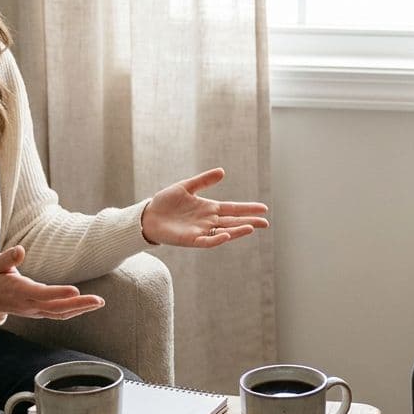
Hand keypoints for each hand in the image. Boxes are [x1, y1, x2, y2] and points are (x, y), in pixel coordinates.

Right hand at [0, 246, 104, 320]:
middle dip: (78, 304)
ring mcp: (34, 310)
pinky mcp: (38, 312)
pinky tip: (87, 306)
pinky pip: (58, 314)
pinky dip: (73, 311)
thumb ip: (7, 258)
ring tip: (99, 303)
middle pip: (56, 307)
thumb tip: (20, 250)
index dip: (58, 293)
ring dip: (80, 309)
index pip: (41, 294)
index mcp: (18, 291)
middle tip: (99, 301)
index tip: (75, 290)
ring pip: (59, 313)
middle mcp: (28, 304)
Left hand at [140, 167, 269, 246]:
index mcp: (209, 209)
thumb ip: (203, 180)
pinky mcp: (190, 240)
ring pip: (224, 232)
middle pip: (233, 222)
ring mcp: (201, 231)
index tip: (263, 208)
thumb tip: (222, 171)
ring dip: (237, 231)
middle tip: (266, 222)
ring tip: (252, 227)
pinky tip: (226, 235)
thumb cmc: (166, 202)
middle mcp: (208, 221)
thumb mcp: (186, 187)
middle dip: (250, 222)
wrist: (148, 215)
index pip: (233, 209)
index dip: (248, 209)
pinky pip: (207, 241)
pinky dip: (217, 240)